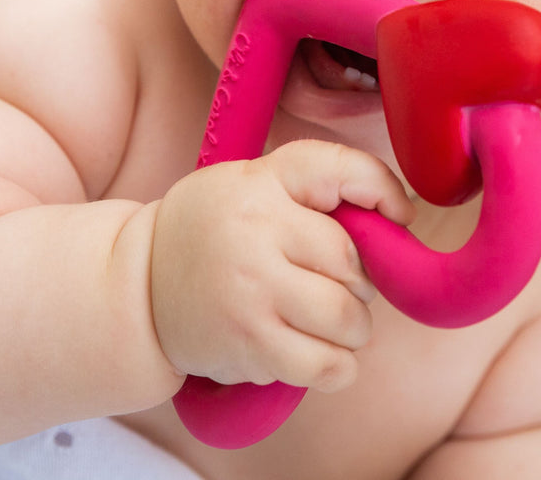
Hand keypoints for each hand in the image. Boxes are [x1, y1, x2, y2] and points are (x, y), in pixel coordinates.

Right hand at [150, 140, 414, 392]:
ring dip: (352, 327)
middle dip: (360, 280)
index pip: (345, 175)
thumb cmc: (215, 226)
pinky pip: (326, 367)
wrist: (138, 285)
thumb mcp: (257, 178)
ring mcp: (252, 296)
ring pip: (348, 320)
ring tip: (324, 318)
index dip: (386, 196)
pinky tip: (318, 351)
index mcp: (261, 185)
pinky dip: (338, 366)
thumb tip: (402, 214)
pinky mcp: (249, 347)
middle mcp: (256, 237)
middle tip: (333, 281)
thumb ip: (323, 180)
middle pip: (354, 265)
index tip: (399, 216)